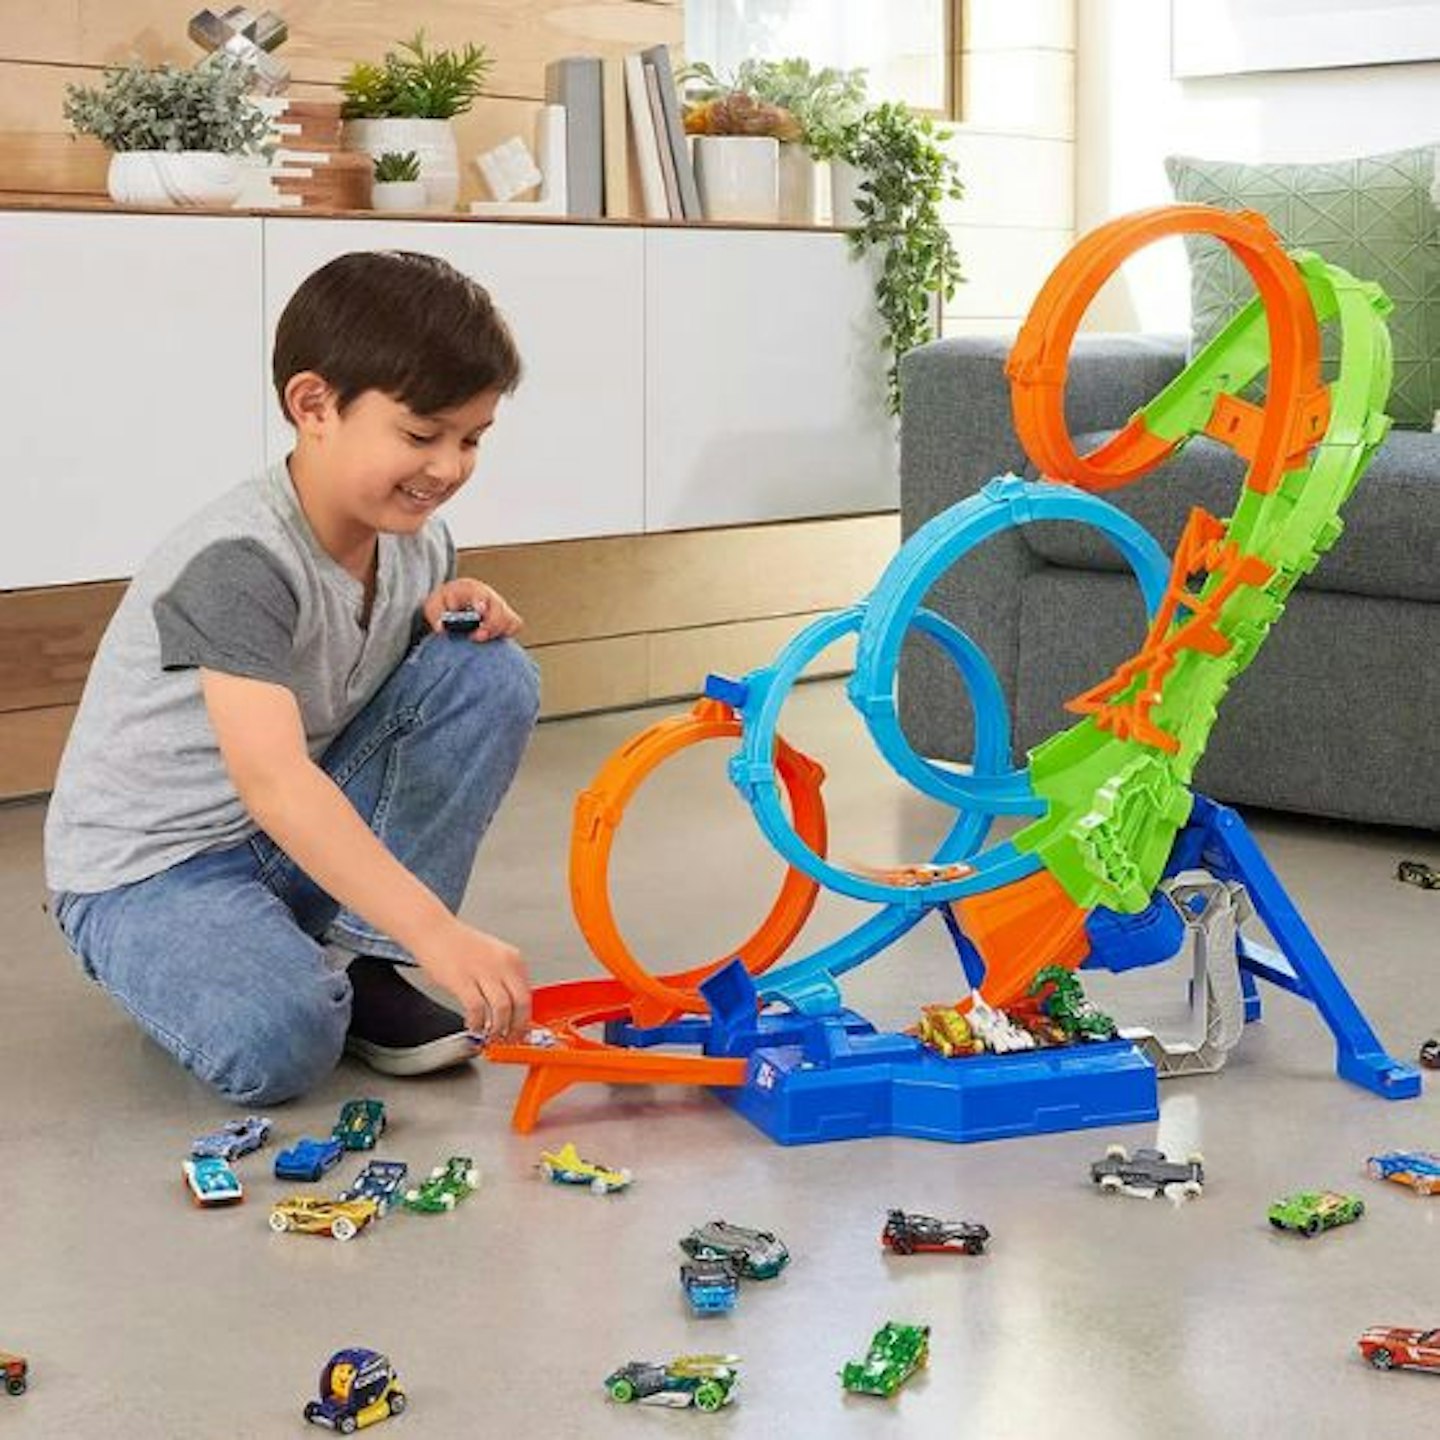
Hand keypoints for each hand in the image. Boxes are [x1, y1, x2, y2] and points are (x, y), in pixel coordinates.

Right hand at [414, 918, 531, 1039]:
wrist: (434, 930)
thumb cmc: (460, 944)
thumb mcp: (493, 956)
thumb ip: (505, 978)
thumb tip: (512, 1007)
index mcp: (513, 959)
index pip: (528, 994)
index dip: (526, 1018)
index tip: (521, 1030)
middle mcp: (502, 964)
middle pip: (521, 1003)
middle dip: (517, 1027)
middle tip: (509, 1038)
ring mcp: (482, 971)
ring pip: (502, 1009)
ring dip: (498, 1028)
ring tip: (491, 1035)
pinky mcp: (462, 979)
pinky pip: (477, 1009)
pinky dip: (477, 1023)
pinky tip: (473, 1026)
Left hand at [422, 578, 521, 641]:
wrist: (456, 601)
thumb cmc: (446, 602)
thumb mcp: (434, 605)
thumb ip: (435, 615)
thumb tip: (442, 627)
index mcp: (471, 589)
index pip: (479, 594)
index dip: (481, 602)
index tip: (480, 611)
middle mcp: (489, 596)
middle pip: (499, 609)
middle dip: (490, 625)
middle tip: (476, 636)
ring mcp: (499, 606)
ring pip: (508, 619)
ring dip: (497, 631)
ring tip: (480, 638)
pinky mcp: (506, 617)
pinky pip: (515, 625)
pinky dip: (506, 633)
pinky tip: (491, 637)